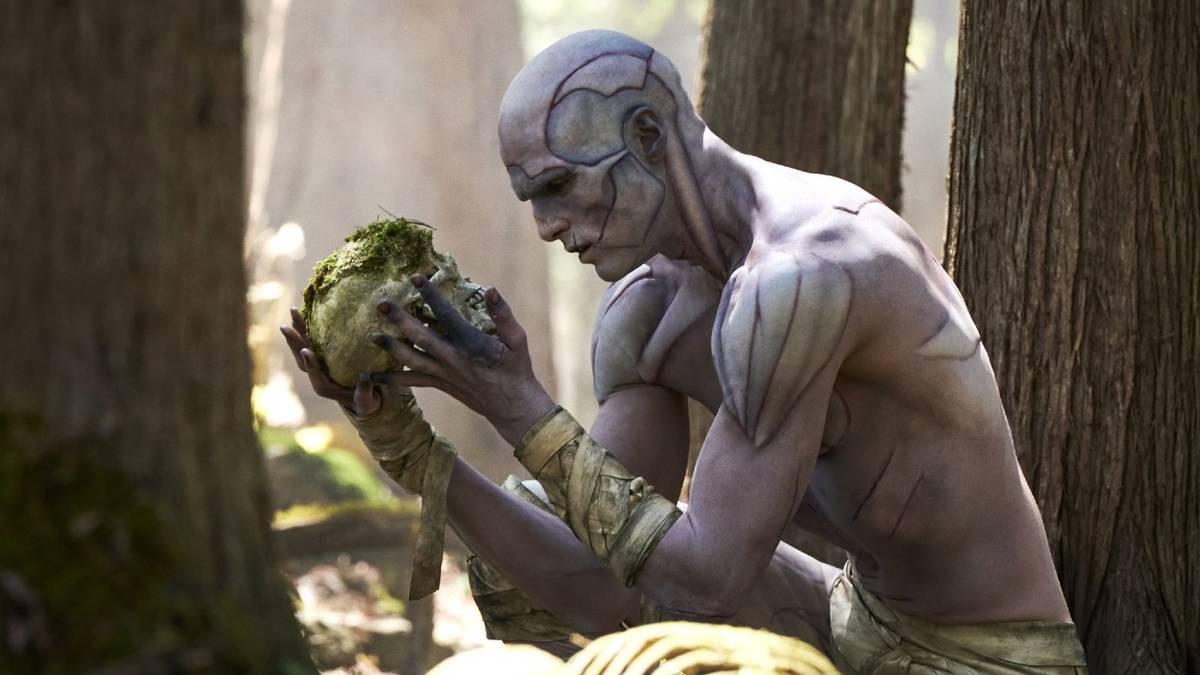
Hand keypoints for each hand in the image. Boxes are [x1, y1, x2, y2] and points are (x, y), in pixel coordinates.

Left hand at [279, 308, 384, 417]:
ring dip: (297, 330)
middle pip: (302, 359)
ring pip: (303, 347)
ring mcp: (317, 364)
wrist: (362, 398)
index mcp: (325, 387)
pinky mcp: (320, 355)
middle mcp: (317, 375)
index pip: (315, 375)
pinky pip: (310, 340)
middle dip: (294, 343)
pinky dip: (306, 327)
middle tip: (286, 327)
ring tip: (294, 311)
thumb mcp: (368, 400)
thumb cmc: (366, 400)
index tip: (306, 351)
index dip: (310, 364)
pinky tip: (305, 311)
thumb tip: (364, 377)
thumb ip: (365, 392)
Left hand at [369, 275, 554, 445]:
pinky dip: (391, 378)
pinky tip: (371, 375)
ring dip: (390, 347)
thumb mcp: (518, 339)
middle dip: (399, 320)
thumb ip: (503, 315)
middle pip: (420, 337)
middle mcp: (453, 359)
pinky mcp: (440, 384)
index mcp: (472, 344)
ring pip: (411, 360)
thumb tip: (490, 289)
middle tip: (381, 304)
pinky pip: (412, 381)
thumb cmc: (517, 369)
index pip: (446, 315)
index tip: (415, 277)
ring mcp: (444, 374)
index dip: (430, 295)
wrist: (512, 406)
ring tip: (372, 337)